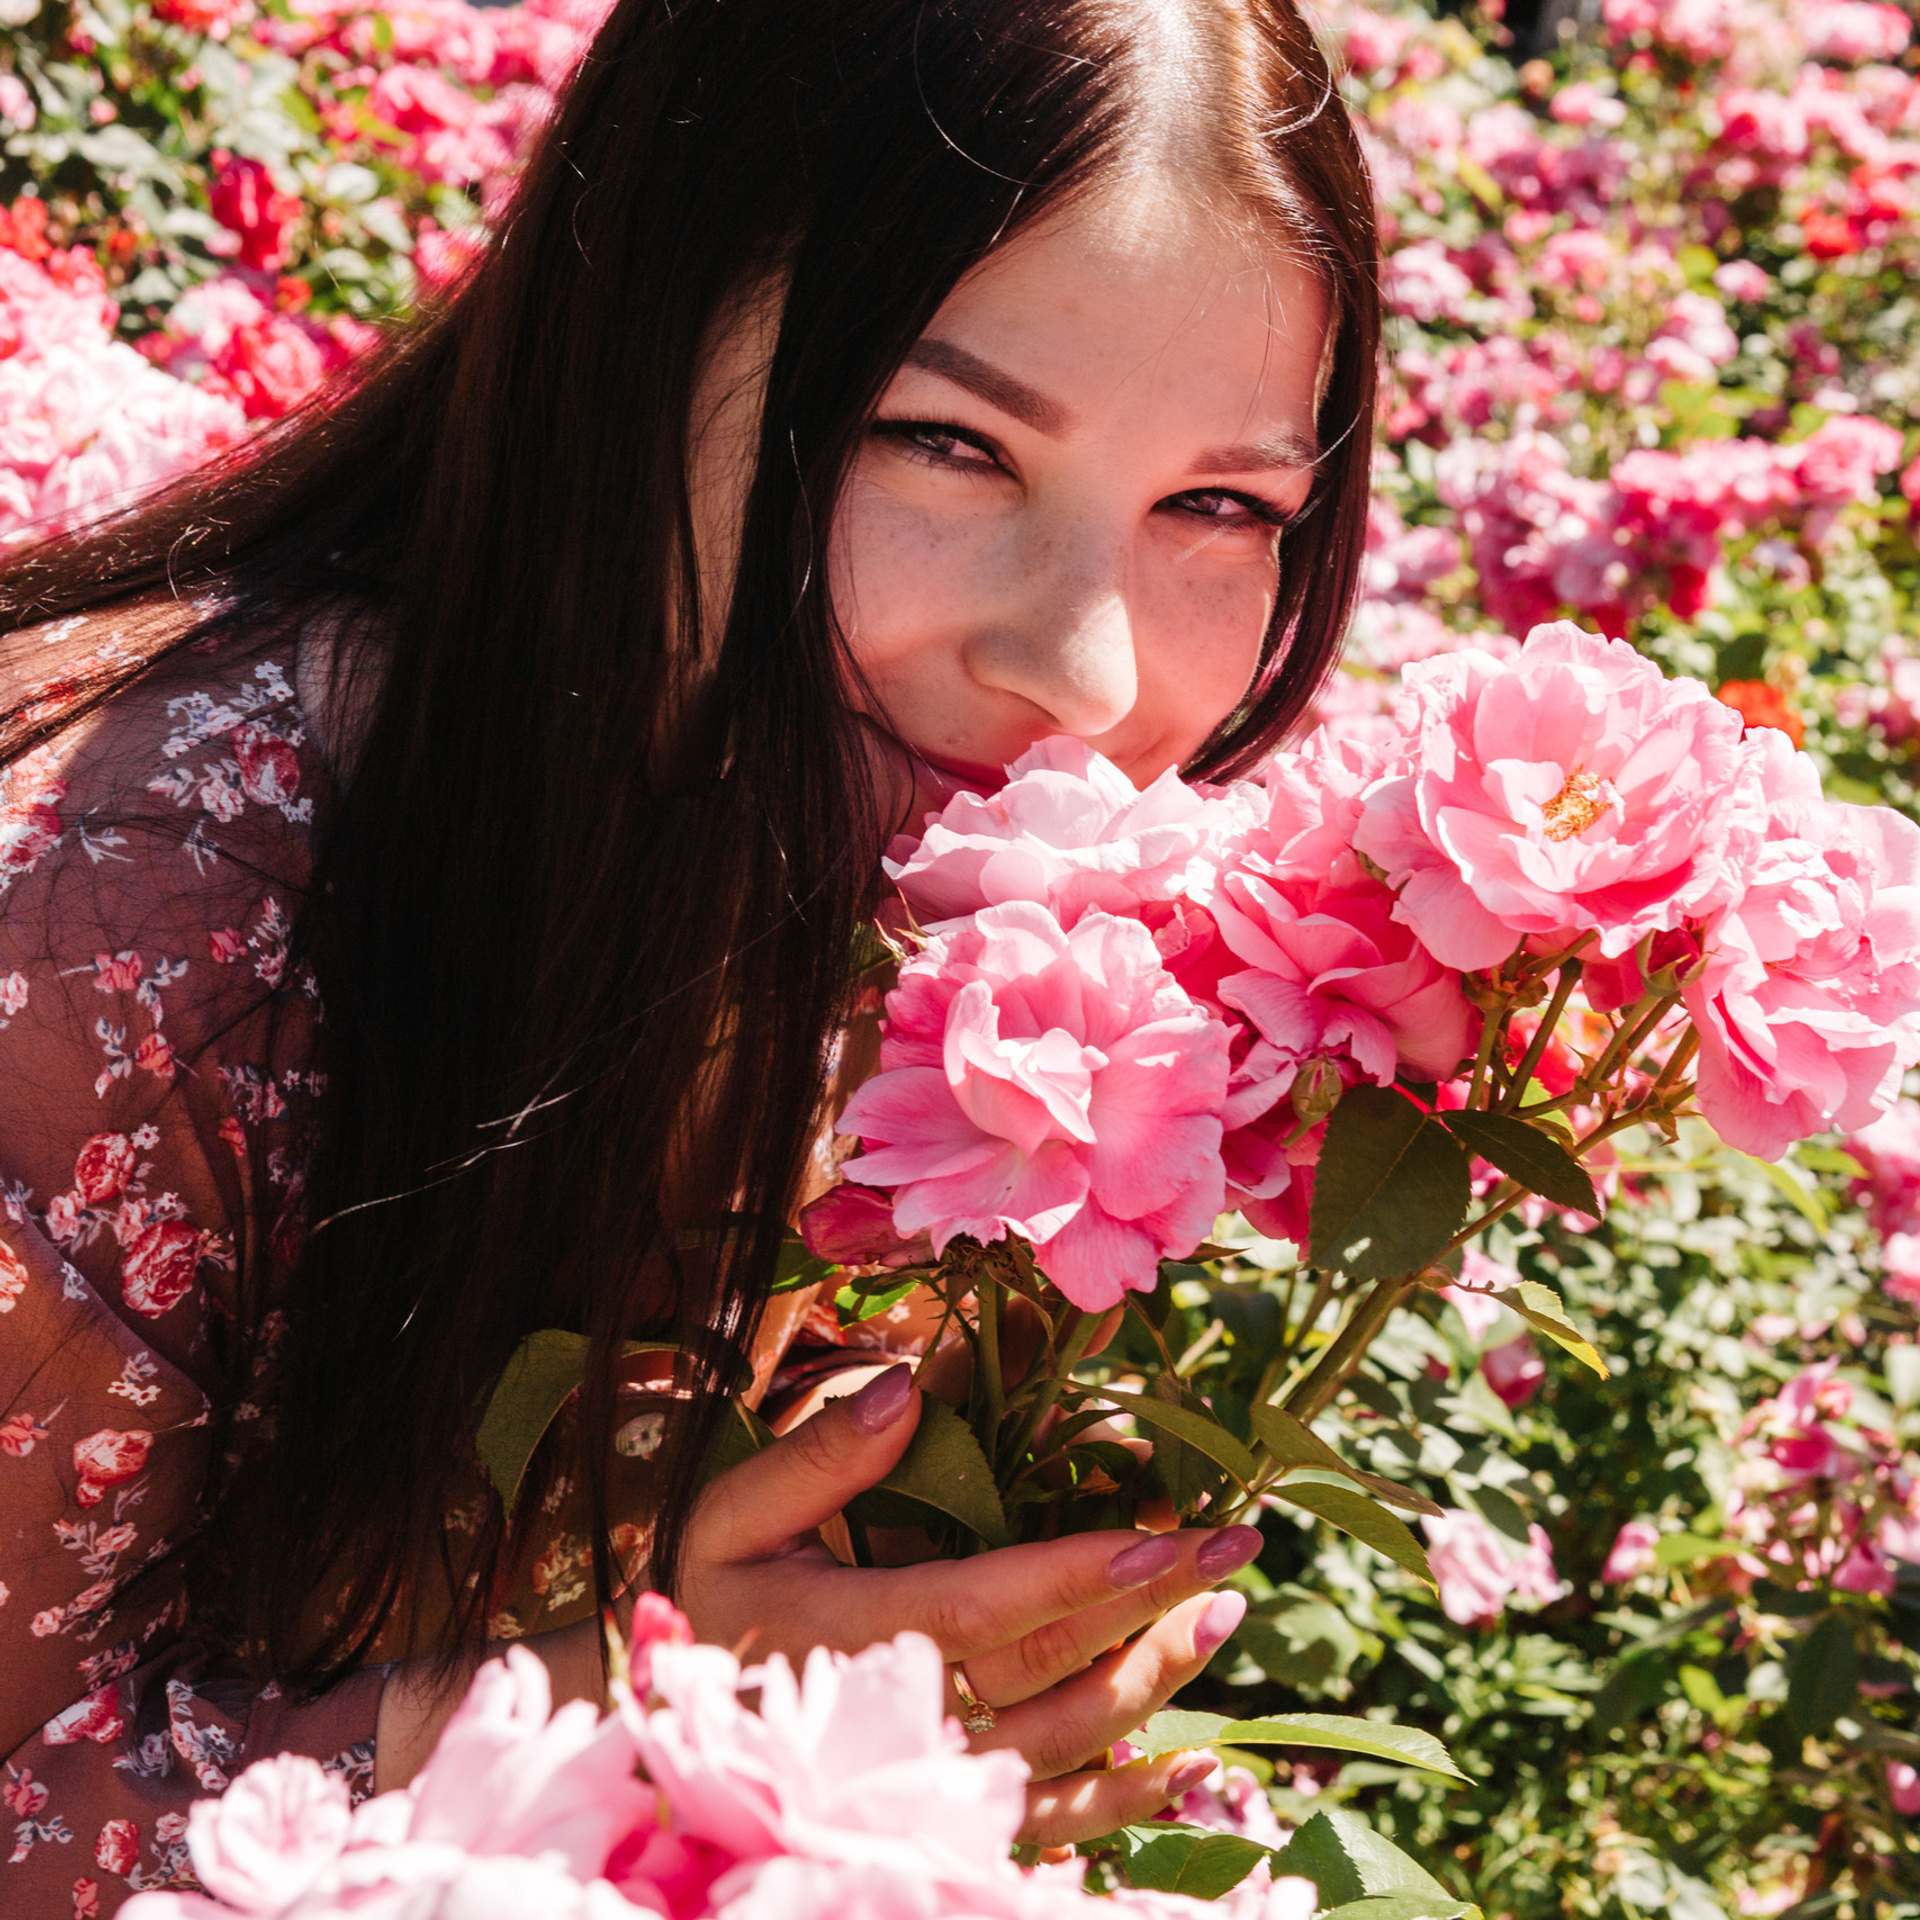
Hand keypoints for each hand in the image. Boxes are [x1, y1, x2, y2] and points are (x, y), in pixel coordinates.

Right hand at [678, 1363, 1261, 1847]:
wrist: (671, 1729)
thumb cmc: (711, 1601)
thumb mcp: (737, 1515)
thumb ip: (821, 1456)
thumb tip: (909, 1388)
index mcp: (851, 1633)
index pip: (989, 1604)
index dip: (1083, 1575)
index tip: (1169, 1539)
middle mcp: (900, 1719)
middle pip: (1048, 1671)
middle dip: (1149, 1610)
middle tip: (1234, 1551)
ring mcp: (929, 1781)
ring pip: (1064, 1747)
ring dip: (1152, 1683)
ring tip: (1222, 1617)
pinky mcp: (948, 1817)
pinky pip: (1050, 1823)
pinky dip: (1126, 1802)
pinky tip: (1190, 1765)